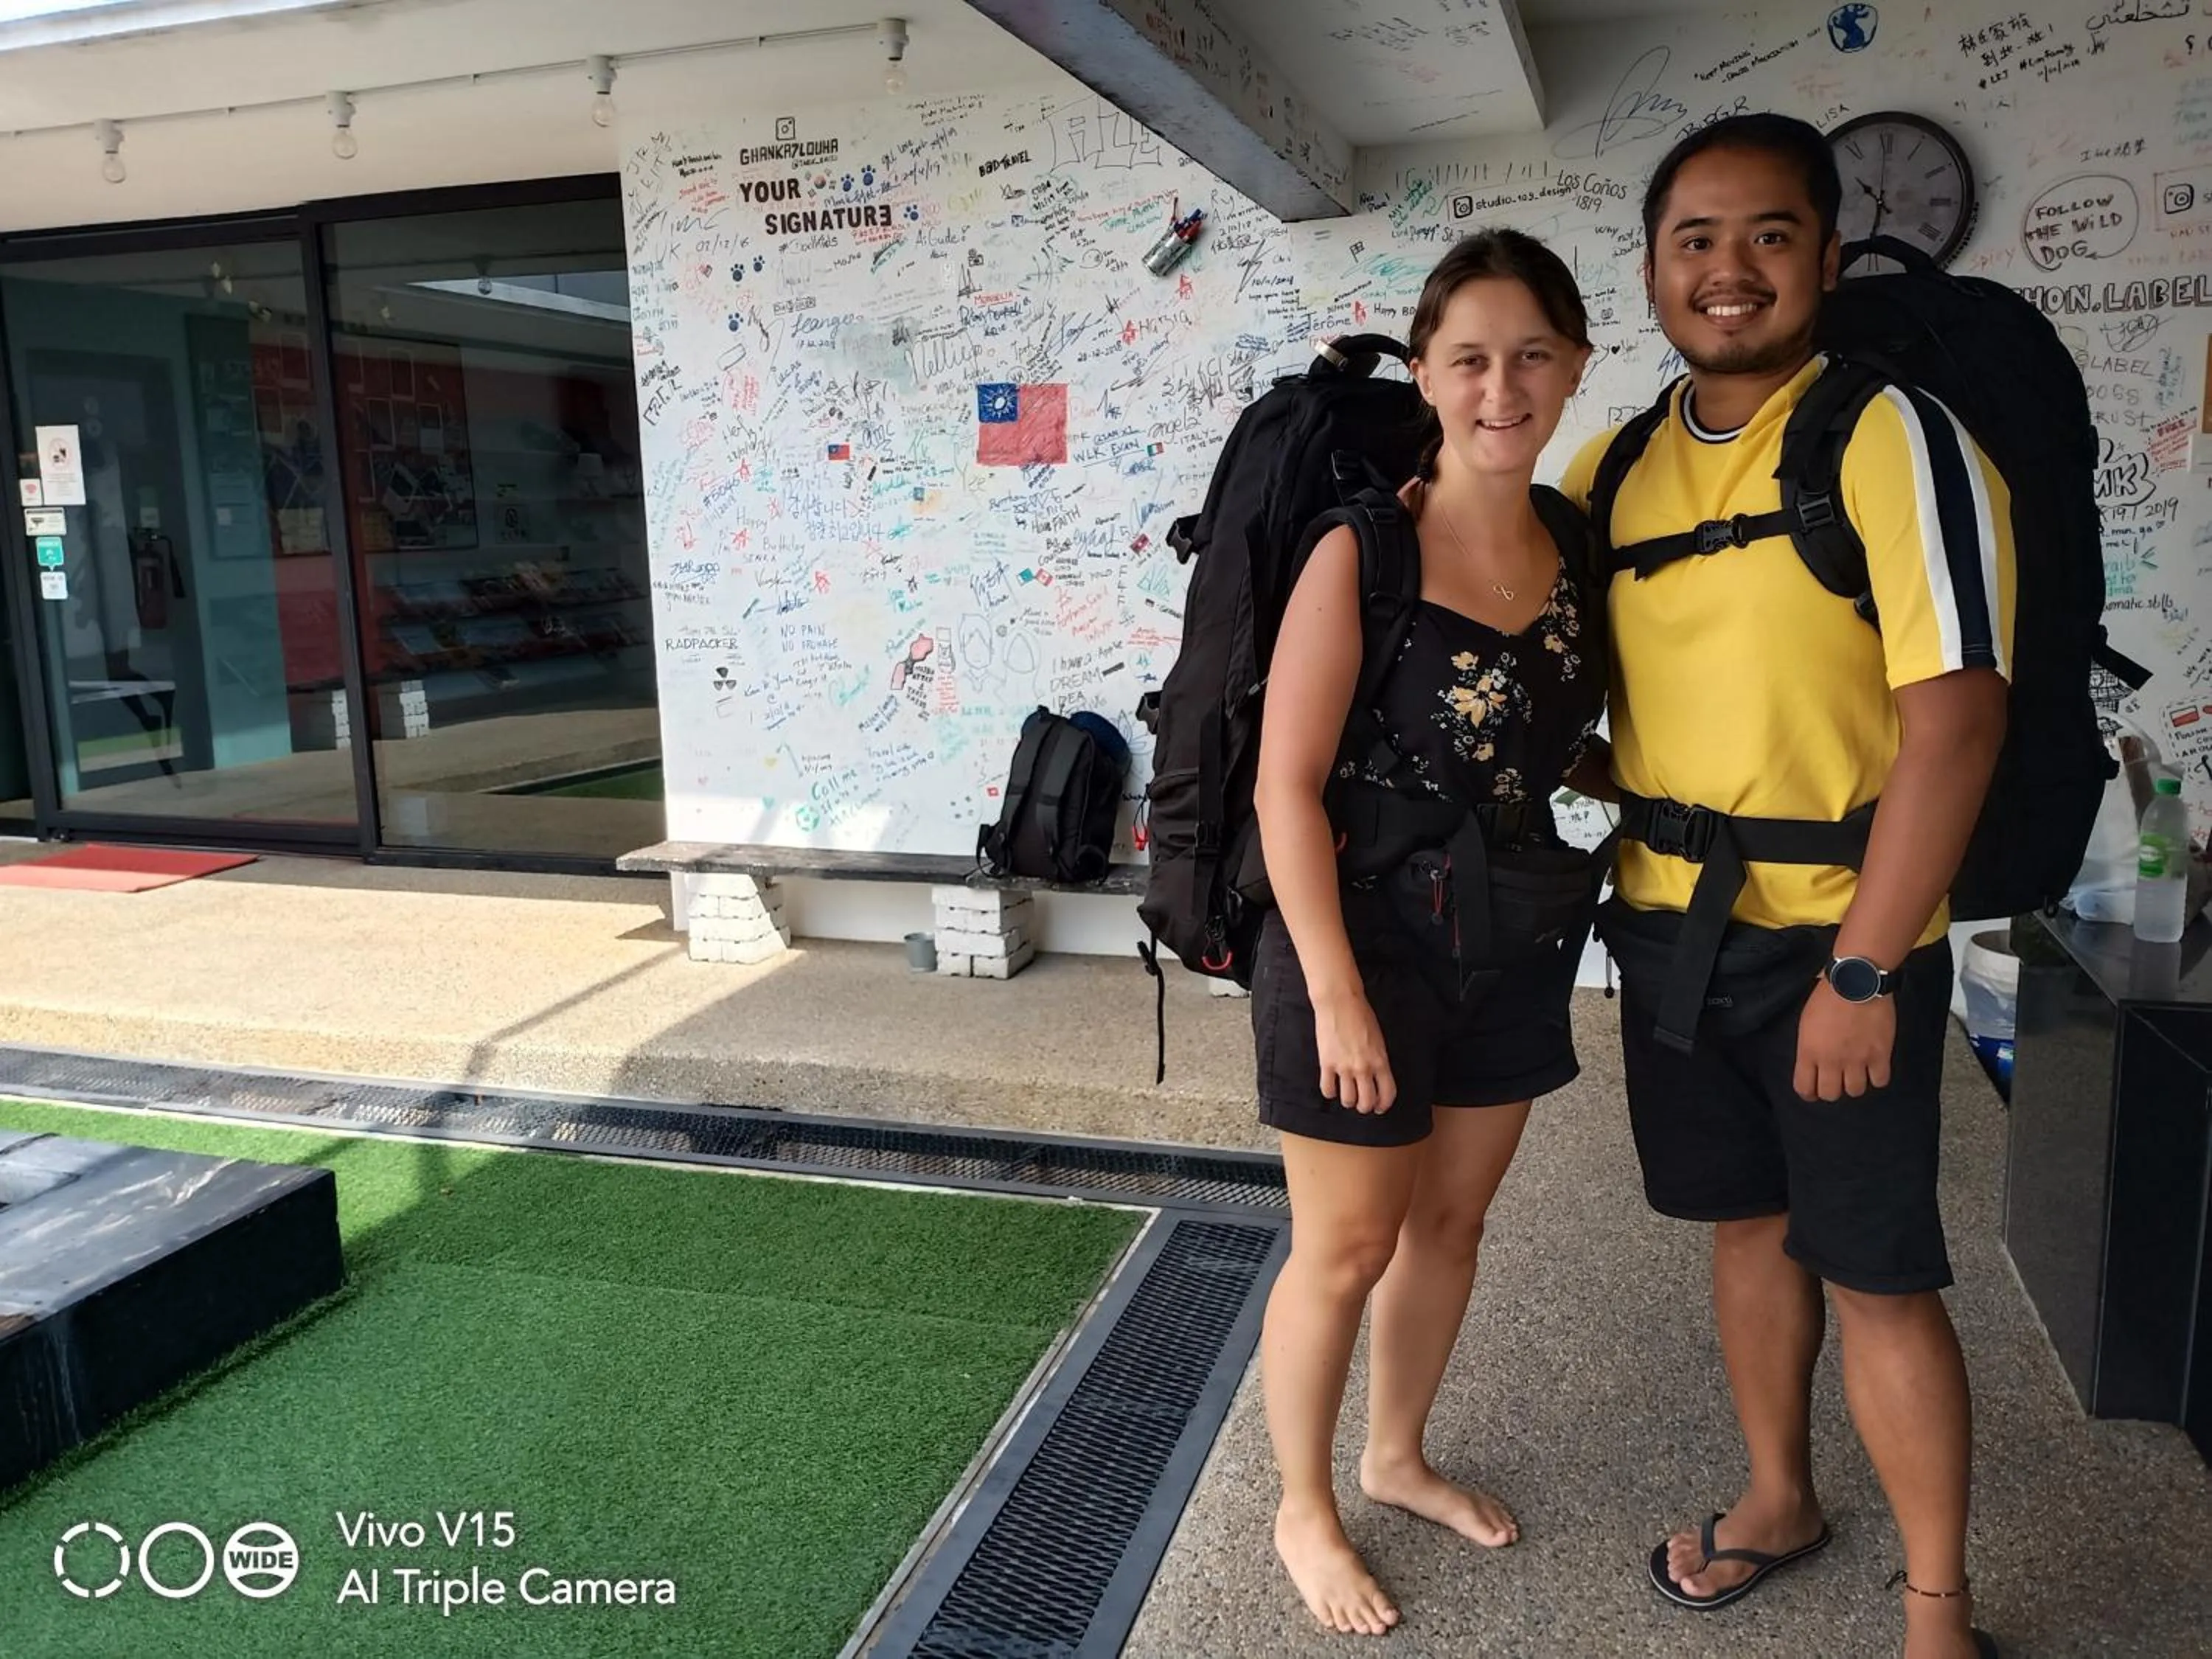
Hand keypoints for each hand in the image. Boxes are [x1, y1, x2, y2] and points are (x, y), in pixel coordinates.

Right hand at [1314, 990, 1396, 1113]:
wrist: (1340, 1002)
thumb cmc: (1361, 1015)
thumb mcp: (1378, 1040)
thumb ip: (1378, 1060)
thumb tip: (1374, 1076)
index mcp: (1381, 1061)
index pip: (1387, 1093)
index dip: (1384, 1104)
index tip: (1380, 1107)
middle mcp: (1364, 1068)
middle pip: (1366, 1102)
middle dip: (1365, 1107)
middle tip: (1362, 1104)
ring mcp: (1344, 1067)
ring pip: (1348, 1100)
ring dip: (1348, 1101)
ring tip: (1346, 1095)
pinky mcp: (1327, 1064)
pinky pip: (1327, 1089)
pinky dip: (1330, 1092)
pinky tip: (1332, 1086)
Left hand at [1793, 977, 1895, 1100]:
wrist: (1856, 981)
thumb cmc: (1827, 997)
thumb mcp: (1806, 1023)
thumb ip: (1809, 1047)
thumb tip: (1812, 1063)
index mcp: (1809, 1052)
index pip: (1804, 1088)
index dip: (1809, 1093)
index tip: (1814, 1090)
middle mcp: (1831, 1060)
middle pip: (1830, 1095)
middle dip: (1832, 1090)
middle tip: (1837, 1079)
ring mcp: (1857, 1059)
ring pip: (1855, 1091)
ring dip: (1855, 1084)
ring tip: (1857, 1071)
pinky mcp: (1880, 1055)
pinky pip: (1880, 1081)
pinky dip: (1877, 1077)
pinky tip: (1875, 1067)